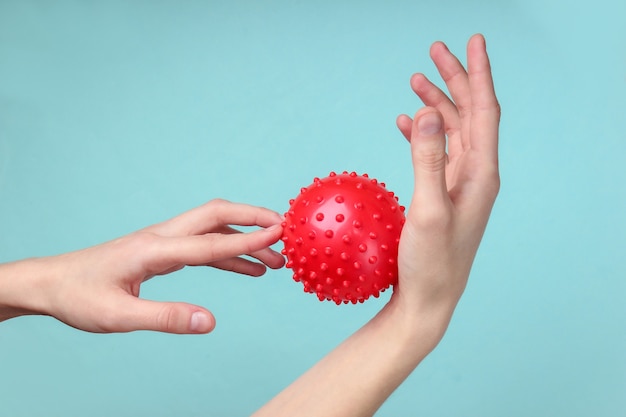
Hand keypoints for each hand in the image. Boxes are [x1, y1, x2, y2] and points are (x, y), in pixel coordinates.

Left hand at [0, 199, 283, 333]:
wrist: (52, 283)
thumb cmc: (81, 297)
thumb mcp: (119, 316)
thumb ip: (165, 318)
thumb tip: (209, 322)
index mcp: (153, 250)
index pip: (210, 243)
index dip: (249, 239)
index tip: (281, 233)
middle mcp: (162, 237)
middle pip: (216, 216)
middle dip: (253, 219)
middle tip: (286, 229)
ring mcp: (162, 242)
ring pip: (213, 230)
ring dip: (245, 240)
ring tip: (276, 261)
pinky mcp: (162, 251)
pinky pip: (203, 247)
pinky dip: (229, 255)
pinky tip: (247, 270)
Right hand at [393, 34, 499, 333]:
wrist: (428, 300)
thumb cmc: (431, 264)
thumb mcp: (428, 211)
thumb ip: (428, 159)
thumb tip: (431, 112)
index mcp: (481, 174)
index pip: (485, 111)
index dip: (479, 74)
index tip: (472, 42)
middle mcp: (476, 175)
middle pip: (470, 114)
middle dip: (455, 79)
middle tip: (435, 50)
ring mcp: (459, 185)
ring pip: (453, 131)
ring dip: (438, 103)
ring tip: (416, 79)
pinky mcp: (442, 195)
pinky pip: (437, 153)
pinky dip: (423, 133)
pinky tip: (407, 124)